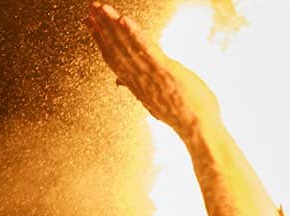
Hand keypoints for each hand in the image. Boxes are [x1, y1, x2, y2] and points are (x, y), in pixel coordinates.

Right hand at [85, 3, 219, 137]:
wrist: (199, 130)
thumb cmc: (182, 115)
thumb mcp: (153, 100)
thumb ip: (135, 87)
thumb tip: (118, 82)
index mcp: (136, 84)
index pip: (113, 58)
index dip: (100, 40)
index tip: (90, 24)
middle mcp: (139, 79)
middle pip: (115, 49)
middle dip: (101, 27)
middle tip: (90, 8)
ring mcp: (151, 75)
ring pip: (127, 47)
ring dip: (112, 25)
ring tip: (101, 8)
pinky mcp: (165, 71)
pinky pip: (147, 50)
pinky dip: (135, 34)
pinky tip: (124, 20)